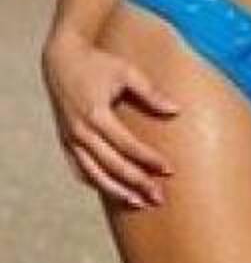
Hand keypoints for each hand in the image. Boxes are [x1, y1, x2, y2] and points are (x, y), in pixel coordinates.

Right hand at [40, 30, 179, 208]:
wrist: (61, 59)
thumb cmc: (98, 63)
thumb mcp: (126, 72)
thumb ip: (151, 93)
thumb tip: (176, 110)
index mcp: (96, 115)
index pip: (127, 146)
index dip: (149, 159)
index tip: (169, 170)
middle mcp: (80, 131)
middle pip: (112, 166)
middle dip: (137, 183)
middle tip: (160, 198)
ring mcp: (70, 139)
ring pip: (93, 174)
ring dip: (117, 191)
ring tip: (140, 203)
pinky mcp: (65, 141)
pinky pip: (79, 169)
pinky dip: (96, 182)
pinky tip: (114, 192)